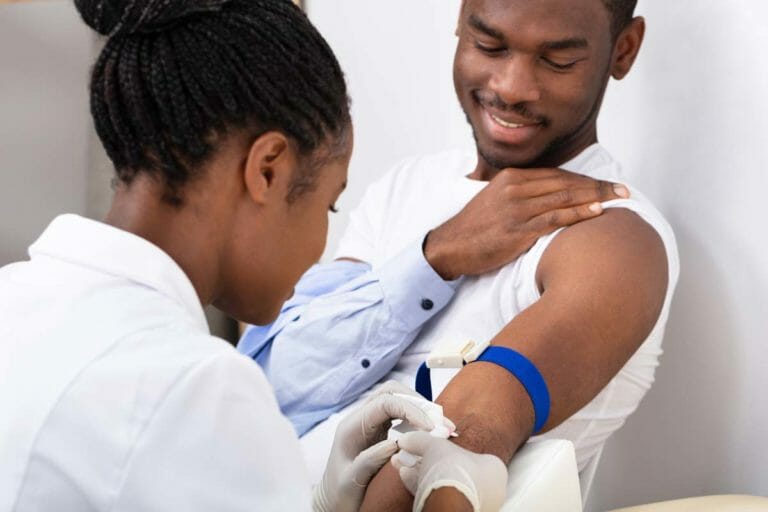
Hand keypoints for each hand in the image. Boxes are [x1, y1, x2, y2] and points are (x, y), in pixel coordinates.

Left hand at [312, 382, 439, 511]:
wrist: (331, 502)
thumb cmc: (339, 494)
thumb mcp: (350, 481)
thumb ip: (369, 461)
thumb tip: (395, 443)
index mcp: (351, 427)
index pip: (384, 403)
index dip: (410, 409)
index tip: (429, 427)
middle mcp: (360, 419)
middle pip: (392, 393)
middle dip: (418, 403)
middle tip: (440, 423)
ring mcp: (370, 423)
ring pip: (397, 400)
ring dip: (420, 409)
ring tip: (441, 427)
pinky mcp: (379, 431)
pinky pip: (400, 415)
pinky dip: (418, 419)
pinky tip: (430, 432)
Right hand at [392, 431, 508, 511]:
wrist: (449, 504)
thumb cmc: (454, 472)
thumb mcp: (435, 446)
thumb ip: (422, 440)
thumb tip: (409, 439)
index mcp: (494, 469)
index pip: (471, 454)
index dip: (448, 448)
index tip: (432, 446)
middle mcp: (490, 490)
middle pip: (456, 471)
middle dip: (432, 462)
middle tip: (416, 456)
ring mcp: (476, 504)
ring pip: (447, 486)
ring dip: (424, 475)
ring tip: (406, 465)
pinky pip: (441, 498)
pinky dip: (424, 488)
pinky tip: (407, 478)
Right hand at [424, 167, 629, 279]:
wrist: (450, 246)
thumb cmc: (474, 229)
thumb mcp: (494, 201)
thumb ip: (519, 195)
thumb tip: (545, 199)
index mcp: (511, 178)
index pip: (556, 175)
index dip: (584, 179)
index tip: (605, 184)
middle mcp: (515, 188)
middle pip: (565, 182)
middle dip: (597, 185)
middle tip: (624, 190)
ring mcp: (517, 208)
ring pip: (564, 197)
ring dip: (596, 196)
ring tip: (619, 198)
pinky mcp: (518, 229)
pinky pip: (555, 218)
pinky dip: (578, 213)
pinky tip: (597, 211)